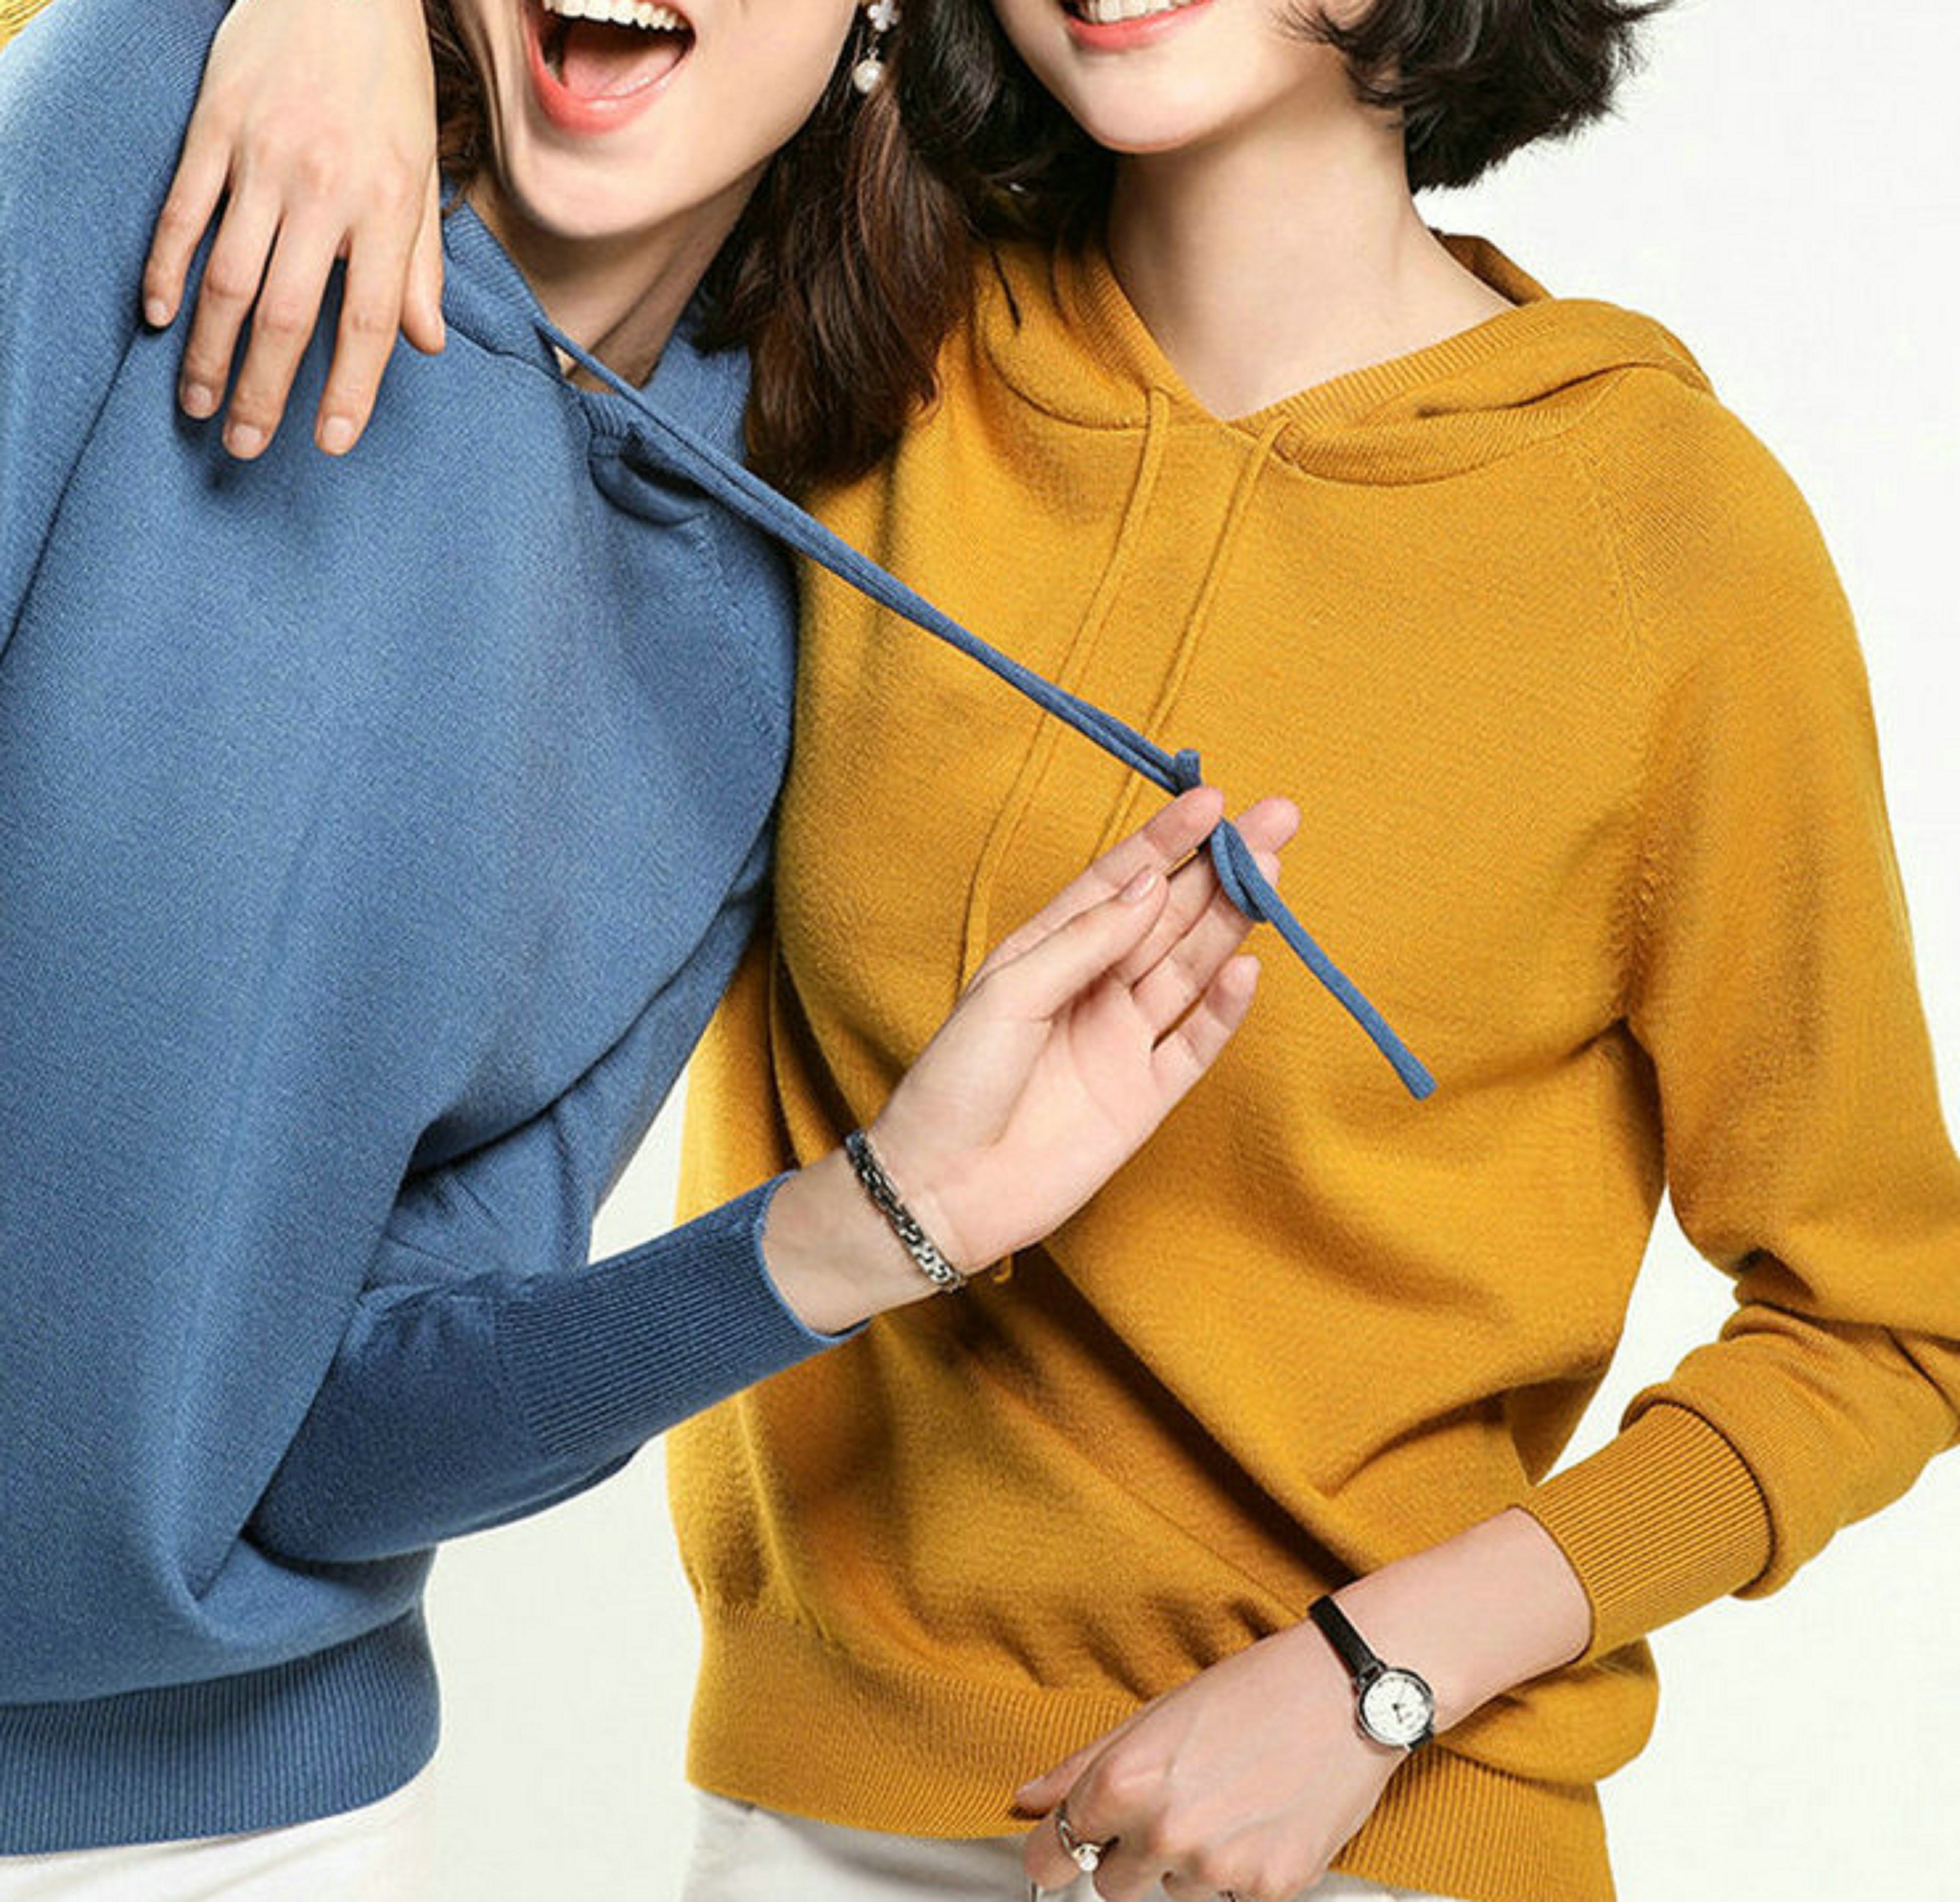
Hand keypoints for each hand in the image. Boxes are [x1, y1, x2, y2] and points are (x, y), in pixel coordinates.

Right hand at [142, 0, 442, 458]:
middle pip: (287, 315)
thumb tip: (425, 346)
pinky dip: (166, 270)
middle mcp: (325, 190)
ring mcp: (263, 159)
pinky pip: (183, 213)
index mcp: (387, 207)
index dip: (351, 390)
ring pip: (227, 277)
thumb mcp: (422, 175)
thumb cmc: (389, 89)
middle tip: (245, 446)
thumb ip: (420, 266)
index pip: (370, 323)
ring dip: (209, 351)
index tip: (331, 443)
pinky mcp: (214, 128)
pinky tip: (160, 318)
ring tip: (198, 404)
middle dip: (265, 391)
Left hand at [761, 787, 1299, 1330]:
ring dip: (1230, 921)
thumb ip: (1084, 942)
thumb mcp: (1008, 994)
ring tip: (1269, 870)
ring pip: (1189, 968)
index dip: (1166, 840)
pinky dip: (1224, 1009)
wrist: (941, 1190)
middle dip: (1221, 866)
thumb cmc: (953, 1085)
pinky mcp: (1144, 1096)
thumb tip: (1149, 886)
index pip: (1119, 881)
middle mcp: (1094, 988)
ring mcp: (1123, 1041)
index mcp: (1050, 952)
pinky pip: (1195, 1044)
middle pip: (1169, 915)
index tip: (1214, 801)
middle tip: (1276, 819)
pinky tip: (1248, 967)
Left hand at [1014, 1509, 1592, 1900]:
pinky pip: (1229, 1898)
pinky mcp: (1270, 1890)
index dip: (1054, 1851)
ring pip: (1173, 1891)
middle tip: (1172, 1803)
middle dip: (1130, 1852)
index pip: (1055, 1852)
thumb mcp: (1156, 1713)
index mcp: (1128, 1780)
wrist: (1346, 1695)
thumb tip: (1028, 1800)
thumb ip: (1083, 1765)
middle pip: (1112, 1884)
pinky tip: (1261, 1817)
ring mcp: (1221, 1869)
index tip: (1058, 1851)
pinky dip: (1239, 1869)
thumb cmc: (1254, 1690)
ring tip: (1228, 1798)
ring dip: (1188, 1860)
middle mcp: (1168, 1831)